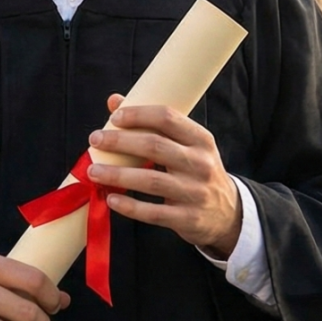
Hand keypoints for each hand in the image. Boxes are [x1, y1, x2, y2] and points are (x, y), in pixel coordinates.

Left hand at [88, 94, 242, 258]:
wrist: (228, 214)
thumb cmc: (197, 172)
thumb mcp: (187, 146)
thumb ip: (153, 124)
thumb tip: (114, 101)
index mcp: (201, 140)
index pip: (168, 118)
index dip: (138, 115)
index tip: (114, 117)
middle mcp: (200, 164)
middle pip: (154, 146)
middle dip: (120, 141)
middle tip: (95, 140)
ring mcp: (195, 193)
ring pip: (150, 180)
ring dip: (117, 175)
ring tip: (93, 172)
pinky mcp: (187, 219)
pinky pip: (153, 213)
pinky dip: (129, 207)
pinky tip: (111, 200)